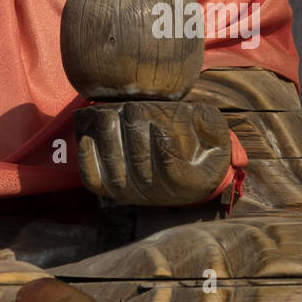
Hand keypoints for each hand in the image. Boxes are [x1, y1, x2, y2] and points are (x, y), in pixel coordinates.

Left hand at [75, 100, 231, 206]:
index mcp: (188, 182)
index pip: (170, 163)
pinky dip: (87, 158)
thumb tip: (193, 115)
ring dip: (108, 138)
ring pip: (115, 167)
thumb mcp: (214, 134)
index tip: (153, 117)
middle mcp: (158, 193)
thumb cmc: (198, 147)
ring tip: (107, 115)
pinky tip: (86, 137)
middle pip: (138, 161)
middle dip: (132, 131)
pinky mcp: (110, 190)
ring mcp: (132, 194)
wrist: (183, 174)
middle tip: (129, 108)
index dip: (159, 137)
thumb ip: (209, 124)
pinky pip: (93, 179)